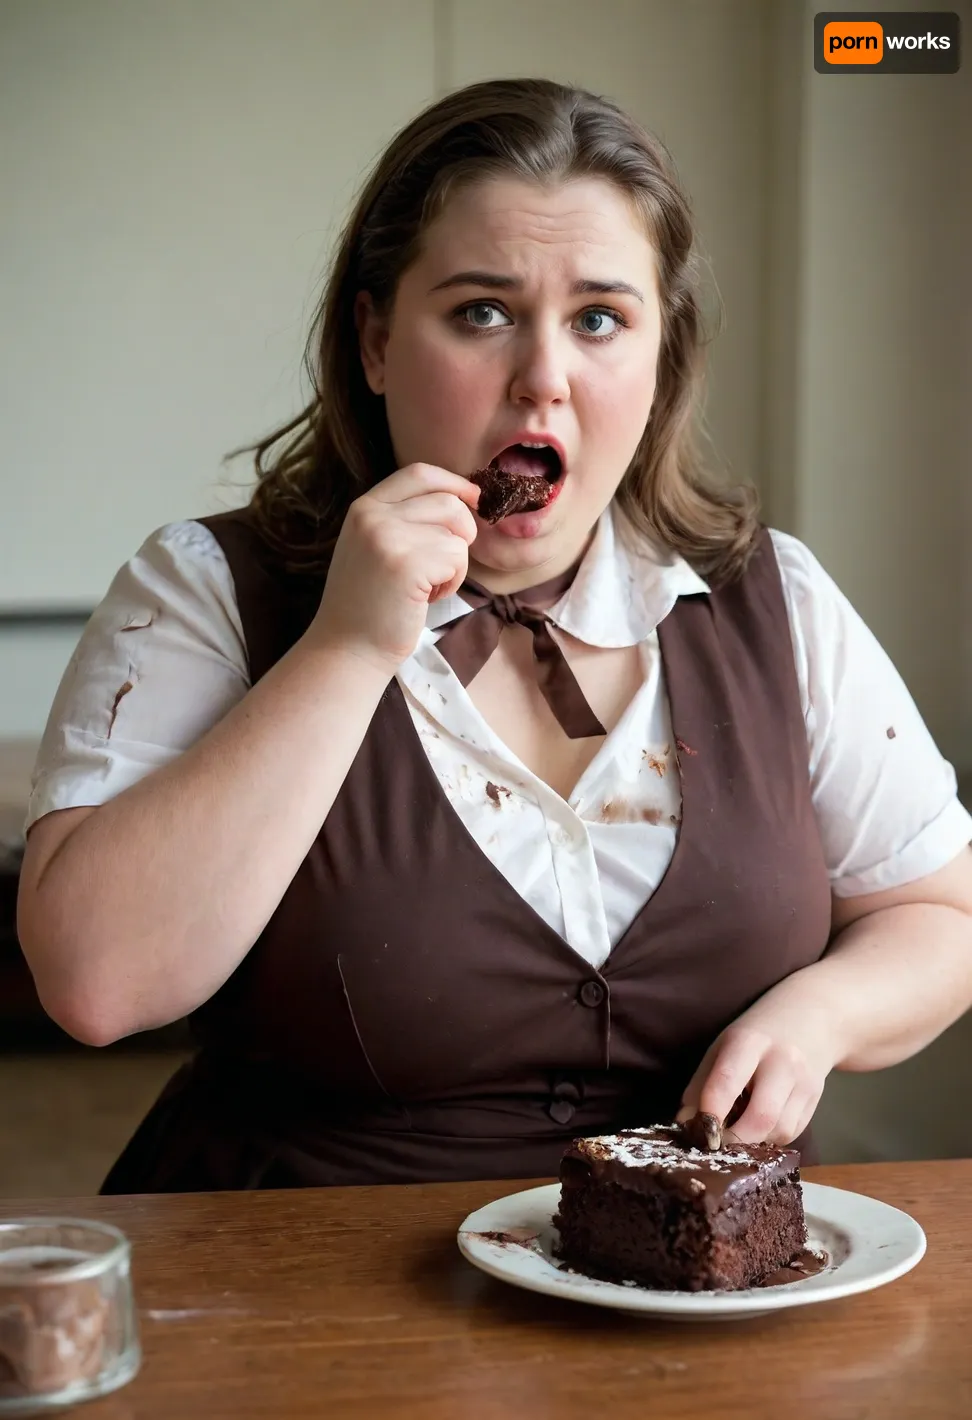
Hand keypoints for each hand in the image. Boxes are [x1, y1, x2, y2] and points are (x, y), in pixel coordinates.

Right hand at [309, 463, 479, 673]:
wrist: (348, 649)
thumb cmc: (369, 605)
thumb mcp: (374, 547)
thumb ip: (404, 520)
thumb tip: (461, 500)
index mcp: (364, 507)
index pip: (420, 473)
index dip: (454, 483)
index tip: (473, 499)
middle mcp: (373, 515)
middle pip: (447, 501)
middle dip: (462, 533)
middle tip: (446, 565)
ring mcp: (388, 537)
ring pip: (456, 533)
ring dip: (455, 564)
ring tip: (429, 586)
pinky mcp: (406, 564)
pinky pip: (456, 559)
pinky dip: (452, 582)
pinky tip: (427, 598)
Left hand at [676, 971, 844, 1144]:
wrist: (811, 1016)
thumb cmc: (756, 1034)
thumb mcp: (723, 1046)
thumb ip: (701, 1084)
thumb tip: (685, 1124)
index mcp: (749, 1041)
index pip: (727, 1082)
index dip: (711, 1113)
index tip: (699, 1135)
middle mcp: (782, 1061)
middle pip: (761, 1116)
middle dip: (737, 1139)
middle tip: (719, 1144)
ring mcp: (804, 1081)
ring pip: (779, 1131)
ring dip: (756, 1141)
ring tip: (740, 1129)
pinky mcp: (816, 1098)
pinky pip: (792, 1133)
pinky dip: (772, 1138)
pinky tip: (762, 1125)